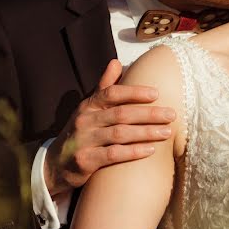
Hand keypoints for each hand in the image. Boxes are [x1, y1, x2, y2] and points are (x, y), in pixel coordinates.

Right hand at [44, 59, 175, 196]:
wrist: (56, 165)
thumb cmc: (81, 134)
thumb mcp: (88, 109)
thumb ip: (103, 87)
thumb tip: (116, 62)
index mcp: (88, 106)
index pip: (112, 93)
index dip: (134, 92)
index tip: (156, 94)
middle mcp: (85, 120)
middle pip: (121, 114)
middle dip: (148, 114)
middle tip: (171, 115)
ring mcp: (84, 141)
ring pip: (120, 134)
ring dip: (146, 133)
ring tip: (167, 132)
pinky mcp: (85, 161)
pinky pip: (113, 154)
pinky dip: (133, 151)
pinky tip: (150, 150)